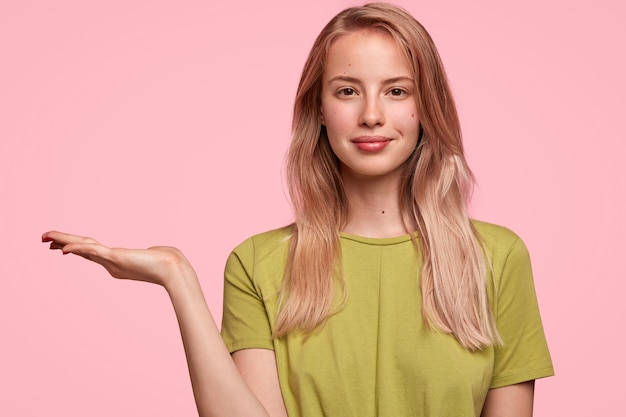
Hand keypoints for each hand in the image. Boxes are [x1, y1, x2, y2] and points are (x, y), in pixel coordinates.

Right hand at [42, 231, 193, 287]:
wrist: (175, 270)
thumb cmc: (170, 262)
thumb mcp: (156, 254)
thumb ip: (150, 253)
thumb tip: (155, 252)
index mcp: (117, 261)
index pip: (91, 251)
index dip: (75, 247)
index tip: (61, 245)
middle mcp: (111, 263)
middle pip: (82, 250)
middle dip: (62, 243)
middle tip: (44, 239)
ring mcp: (112, 261)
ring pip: (83, 248)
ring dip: (64, 242)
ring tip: (47, 238)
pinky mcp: (117, 258)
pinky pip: (93, 252)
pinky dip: (79, 249)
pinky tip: (66, 249)